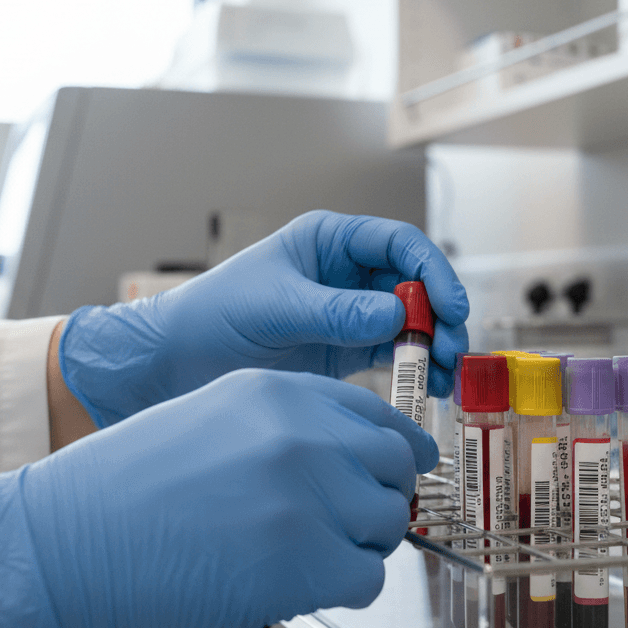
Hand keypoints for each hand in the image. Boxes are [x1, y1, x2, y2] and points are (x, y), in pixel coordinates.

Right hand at [0, 370, 437, 627]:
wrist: (65, 540)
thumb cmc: (122, 486)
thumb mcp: (212, 419)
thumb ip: (286, 430)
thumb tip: (346, 462)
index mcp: (279, 392)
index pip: (378, 415)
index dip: (394, 450)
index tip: (399, 471)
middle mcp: (304, 433)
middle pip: (395, 466)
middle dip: (380, 498)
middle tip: (349, 524)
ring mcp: (309, 495)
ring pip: (388, 524)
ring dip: (360, 545)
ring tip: (306, 555)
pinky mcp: (305, 562)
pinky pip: (367, 578)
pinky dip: (342, 587)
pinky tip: (296, 582)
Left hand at [60, 210, 468, 426]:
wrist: (178, 361)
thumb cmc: (214, 314)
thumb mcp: (276, 307)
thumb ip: (335, 312)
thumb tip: (395, 316)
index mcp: (329, 242)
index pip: (397, 243)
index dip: (431, 270)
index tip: (449, 305)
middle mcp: (345, 273)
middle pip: (413, 284)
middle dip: (439, 314)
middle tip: (448, 349)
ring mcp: (348, 312)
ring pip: (410, 321)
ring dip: (432, 344)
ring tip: (442, 374)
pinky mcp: (345, 350)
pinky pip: (392, 353)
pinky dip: (413, 367)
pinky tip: (426, 386)